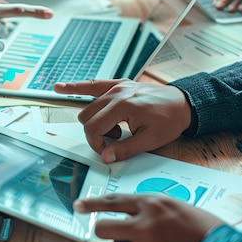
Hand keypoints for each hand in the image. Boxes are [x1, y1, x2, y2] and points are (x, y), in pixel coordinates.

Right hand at [53, 80, 190, 162]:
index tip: (109, 152)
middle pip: (86, 118)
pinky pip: (91, 85)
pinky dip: (75, 87)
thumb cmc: (169, 120)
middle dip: (95, 134)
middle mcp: (116, 93)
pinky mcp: (117, 85)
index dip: (97, 144)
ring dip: (96, 122)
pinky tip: (59, 87)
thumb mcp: (151, 140)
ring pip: (88, 108)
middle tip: (115, 141)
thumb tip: (106, 157)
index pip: (93, 128)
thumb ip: (126, 149)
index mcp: (123, 106)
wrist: (183, 103)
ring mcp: (115, 87)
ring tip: (117, 128)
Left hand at [74, 194, 223, 241]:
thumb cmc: (203, 228)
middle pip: (104, 228)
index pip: (112, 201)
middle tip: (117, 235)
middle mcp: (144, 225)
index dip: (91, 203)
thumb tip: (125, 214)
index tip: (78, 205)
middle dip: (107, 231)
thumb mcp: (173, 206)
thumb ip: (147, 208)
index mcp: (151, 204)